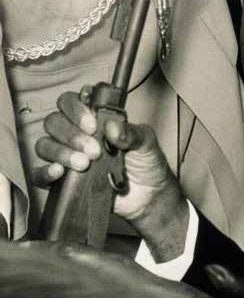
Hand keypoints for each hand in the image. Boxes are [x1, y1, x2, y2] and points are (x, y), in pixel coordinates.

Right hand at [33, 91, 188, 259]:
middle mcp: (76, 133)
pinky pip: (40, 174)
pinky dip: (45, 172)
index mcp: (94, 117)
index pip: (70, 101)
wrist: (148, 196)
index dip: (76, 109)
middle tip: (94, 151)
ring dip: (61, 152)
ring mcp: (67, 156)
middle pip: (54, 122)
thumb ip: (132, 133)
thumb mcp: (146, 142)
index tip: (93, 125)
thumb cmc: (146, 162)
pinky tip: (58, 173)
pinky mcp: (62, 181)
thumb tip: (113, 128)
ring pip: (45, 145)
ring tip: (84, 164)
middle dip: (71, 134)